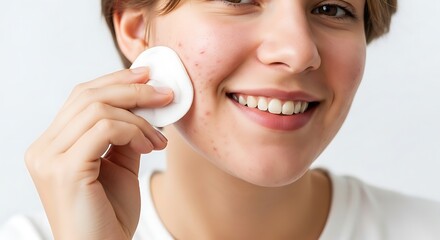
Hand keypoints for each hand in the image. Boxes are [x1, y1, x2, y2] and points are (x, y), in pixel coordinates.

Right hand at [25, 67, 172, 239]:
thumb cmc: (110, 215)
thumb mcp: (121, 166)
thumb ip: (126, 135)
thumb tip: (146, 105)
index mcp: (53, 145)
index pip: (81, 97)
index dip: (115, 80)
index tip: (148, 77)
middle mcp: (44, 148)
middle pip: (87, 95)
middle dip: (132, 90)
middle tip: (165, 94)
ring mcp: (50, 158)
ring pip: (97, 108)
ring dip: (139, 118)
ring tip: (160, 137)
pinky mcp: (64, 169)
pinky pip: (104, 129)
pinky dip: (133, 131)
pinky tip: (149, 146)